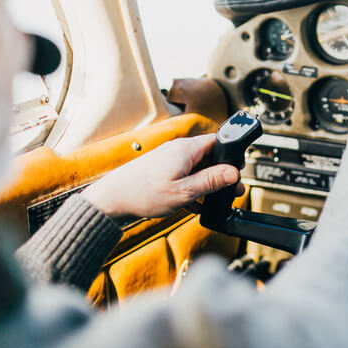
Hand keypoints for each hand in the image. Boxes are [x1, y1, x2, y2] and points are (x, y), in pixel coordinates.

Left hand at [82, 134, 244, 218]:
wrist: (111, 201)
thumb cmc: (143, 194)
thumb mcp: (184, 191)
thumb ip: (211, 181)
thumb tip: (233, 173)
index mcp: (186, 149)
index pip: (217, 142)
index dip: (230, 156)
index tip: (237, 172)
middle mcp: (178, 151)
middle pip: (209, 156)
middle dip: (221, 174)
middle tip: (231, 191)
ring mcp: (169, 161)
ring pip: (197, 169)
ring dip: (206, 184)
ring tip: (212, 200)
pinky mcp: (161, 172)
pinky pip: (184, 177)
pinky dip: (192, 189)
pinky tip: (194, 205)